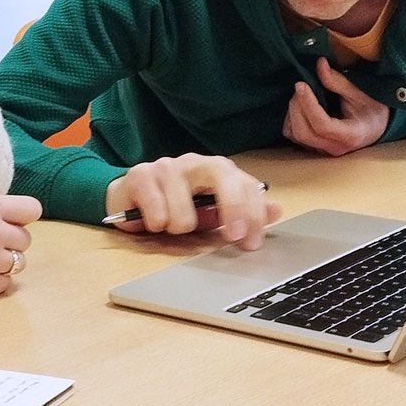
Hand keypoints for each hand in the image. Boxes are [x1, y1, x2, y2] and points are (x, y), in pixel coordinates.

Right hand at [104, 152, 281, 249]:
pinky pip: (155, 206)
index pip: (245, 183)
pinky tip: (152, 221)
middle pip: (221, 172)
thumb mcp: (213, 214)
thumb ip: (244, 213)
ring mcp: (166, 166)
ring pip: (184, 205)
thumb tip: (276, 209)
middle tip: (232, 237)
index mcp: (217, 171)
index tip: (251, 242)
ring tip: (172, 227)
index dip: (253, 212)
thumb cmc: (176, 207)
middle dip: (232, 206)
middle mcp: (194, 162)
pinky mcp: (139, 175)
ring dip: (180, 226)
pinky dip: (157, 222)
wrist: (130, 199)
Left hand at [283, 56, 389, 156]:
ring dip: (292, 113)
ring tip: (301, 95)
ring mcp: (323, 150)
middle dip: (297, 107)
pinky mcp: (314, 147)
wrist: (376, 127)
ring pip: (295, 135)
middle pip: (303, 132)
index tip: (301, 84)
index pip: (322, 125)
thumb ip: (338, 81)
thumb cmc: (371, 110)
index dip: (308, 104)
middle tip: (301, 87)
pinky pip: (293, 135)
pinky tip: (300, 106)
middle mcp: (335, 147)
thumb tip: (319, 64)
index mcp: (350, 135)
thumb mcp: (360, 93)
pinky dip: (291, 119)